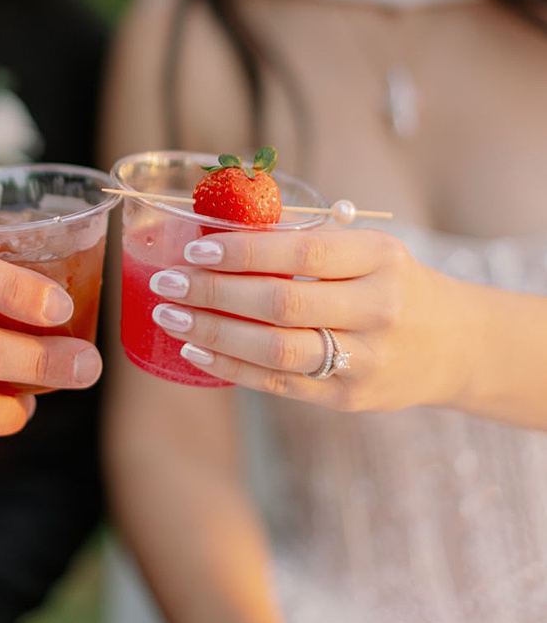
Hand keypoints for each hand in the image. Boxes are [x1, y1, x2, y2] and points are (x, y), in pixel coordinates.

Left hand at [146, 226, 458, 411]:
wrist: (456, 345)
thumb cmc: (390, 283)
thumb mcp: (366, 250)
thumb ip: (304, 239)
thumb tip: (218, 224)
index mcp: (380, 259)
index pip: (303, 251)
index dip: (244, 251)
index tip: (196, 249)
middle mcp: (378, 310)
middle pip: (282, 303)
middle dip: (214, 292)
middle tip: (166, 281)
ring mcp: (366, 359)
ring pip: (276, 350)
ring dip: (213, 334)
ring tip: (169, 316)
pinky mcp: (350, 398)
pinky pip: (280, 385)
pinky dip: (230, 368)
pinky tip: (194, 351)